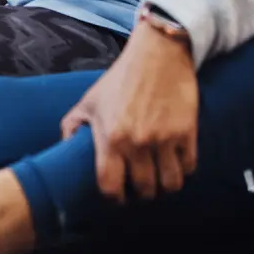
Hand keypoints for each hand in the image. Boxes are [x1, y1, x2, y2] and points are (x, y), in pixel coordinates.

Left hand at [60, 24, 198, 201]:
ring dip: (164, 187)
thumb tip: (64, 149)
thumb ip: (73, 126)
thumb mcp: (90, 100)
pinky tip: (174, 163)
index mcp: (111, 137)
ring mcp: (165, 139)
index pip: (110, 186)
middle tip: (139, 188)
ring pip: (170, 184)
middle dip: (141, 194)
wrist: (158, 55)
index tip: (116, 196)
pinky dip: (182, 170)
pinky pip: (189, 167)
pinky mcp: (187, 133)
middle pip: (144, 189)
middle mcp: (138, 142)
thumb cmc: (120, 79)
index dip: (113, 197)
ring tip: (159, 181)